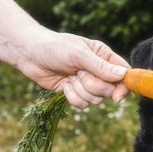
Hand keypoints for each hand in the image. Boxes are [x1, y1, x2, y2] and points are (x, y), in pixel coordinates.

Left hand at [15, 29, 130, 107]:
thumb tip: (122, 76)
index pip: (123, 74)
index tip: (117, 96)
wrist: (29, 54)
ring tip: (70, 77)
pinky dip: (72, 97)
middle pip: (110, 90)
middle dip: (94, 86)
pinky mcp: (74, 93)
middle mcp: (98, 71)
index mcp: (104, 56)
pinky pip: (82, 104)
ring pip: (95, 99)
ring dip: (81, 90)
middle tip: (80, 74)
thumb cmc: (55, 47)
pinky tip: (64, 85)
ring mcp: (86, 83)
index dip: (123, 86)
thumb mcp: (78, 54)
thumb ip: (100, 66)